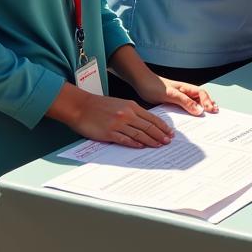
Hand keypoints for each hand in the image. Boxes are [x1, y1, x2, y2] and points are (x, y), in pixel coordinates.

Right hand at [49, 83, 175, 148]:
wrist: (81, 106)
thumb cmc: (99, 105)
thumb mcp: (120, 104)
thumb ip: (132, 112)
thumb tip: (144, 123)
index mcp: (131, 106)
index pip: (152, 118)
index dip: (162, 126)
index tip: (169, 132)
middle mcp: (127, 114)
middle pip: (148, 126)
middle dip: (160, 134)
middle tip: (168, 141)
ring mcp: (118, 124)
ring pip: (139, 134)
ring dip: (151, 141)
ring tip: (159, 145)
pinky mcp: (109, 133)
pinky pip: (125, 139)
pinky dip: (134, 144)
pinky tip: (141, 147)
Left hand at [133, 72, 219, 116]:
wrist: (141, 83)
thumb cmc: (154, 86)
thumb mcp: (170, 95)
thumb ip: (185, 102)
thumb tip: (199, 110)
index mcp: (186, 88)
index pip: (202, 94)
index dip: (208, 102)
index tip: (211, 110)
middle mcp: (184, 92)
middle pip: (201, 98)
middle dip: (209, 104)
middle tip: (215, 113)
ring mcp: (179, 97)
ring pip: (194, 102)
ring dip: (201, 108)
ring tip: (208, 114)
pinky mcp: (173, 101)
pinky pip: (185, 107)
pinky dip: (191, 111)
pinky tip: (191, 117)